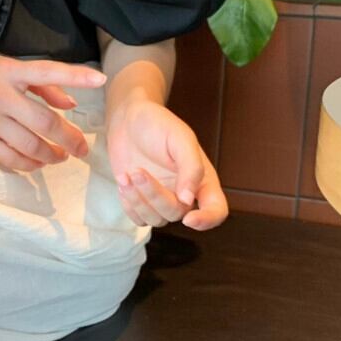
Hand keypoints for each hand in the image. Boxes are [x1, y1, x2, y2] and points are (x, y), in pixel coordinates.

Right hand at [0, 53, 106, 172]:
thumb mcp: (10, 67)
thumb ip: (44, 85)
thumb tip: (71, 105)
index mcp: (10, 73)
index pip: (47, 72)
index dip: (75, 76)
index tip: (100, 81)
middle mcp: (0, 97)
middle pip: (43, 122)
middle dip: (68, 138)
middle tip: (82, 148)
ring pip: (29, 146)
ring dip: (51, 155)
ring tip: (62, 157)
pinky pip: (9, 159)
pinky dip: (28, 164)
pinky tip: (38, 162)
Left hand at [107, 99, 228, 230]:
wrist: (128, 120)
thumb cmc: (158, 125)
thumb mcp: (180, 139)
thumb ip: (190, 168)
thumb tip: (188, 199)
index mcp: (202, 179)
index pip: (216, 210)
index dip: (207, 220)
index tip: (188, 219)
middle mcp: (185, 193)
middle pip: (177, 213)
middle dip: (154, 195)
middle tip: (137, 171)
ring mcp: (162, 199)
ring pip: (156, 220)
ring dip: (138, 200)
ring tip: (127, 175)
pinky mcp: (142, 201)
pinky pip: (139, 220)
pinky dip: (130, 205)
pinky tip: (124, 182)